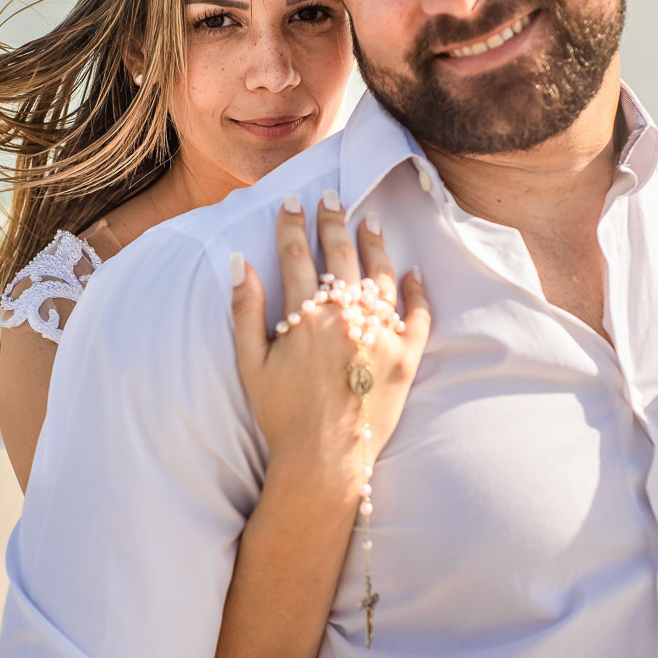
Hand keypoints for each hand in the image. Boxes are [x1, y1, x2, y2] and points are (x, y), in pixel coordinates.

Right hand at [230, 192, 430, 485]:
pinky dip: (417, 292)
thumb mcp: (251, 364)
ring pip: (380, 276)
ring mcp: (381, 335)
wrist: (324, 460)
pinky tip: (413, 273)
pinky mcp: (407, 356)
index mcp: (306, 317)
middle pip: (340, 256)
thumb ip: (245, 310)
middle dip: (334, 222)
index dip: (293, 225)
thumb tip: (239, 263)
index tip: (293, 203)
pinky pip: (418, 315)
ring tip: (371, 222)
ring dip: (375, 245)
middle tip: (333, 197)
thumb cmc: (282, 415)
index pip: (296, 256)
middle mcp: (346, 318)